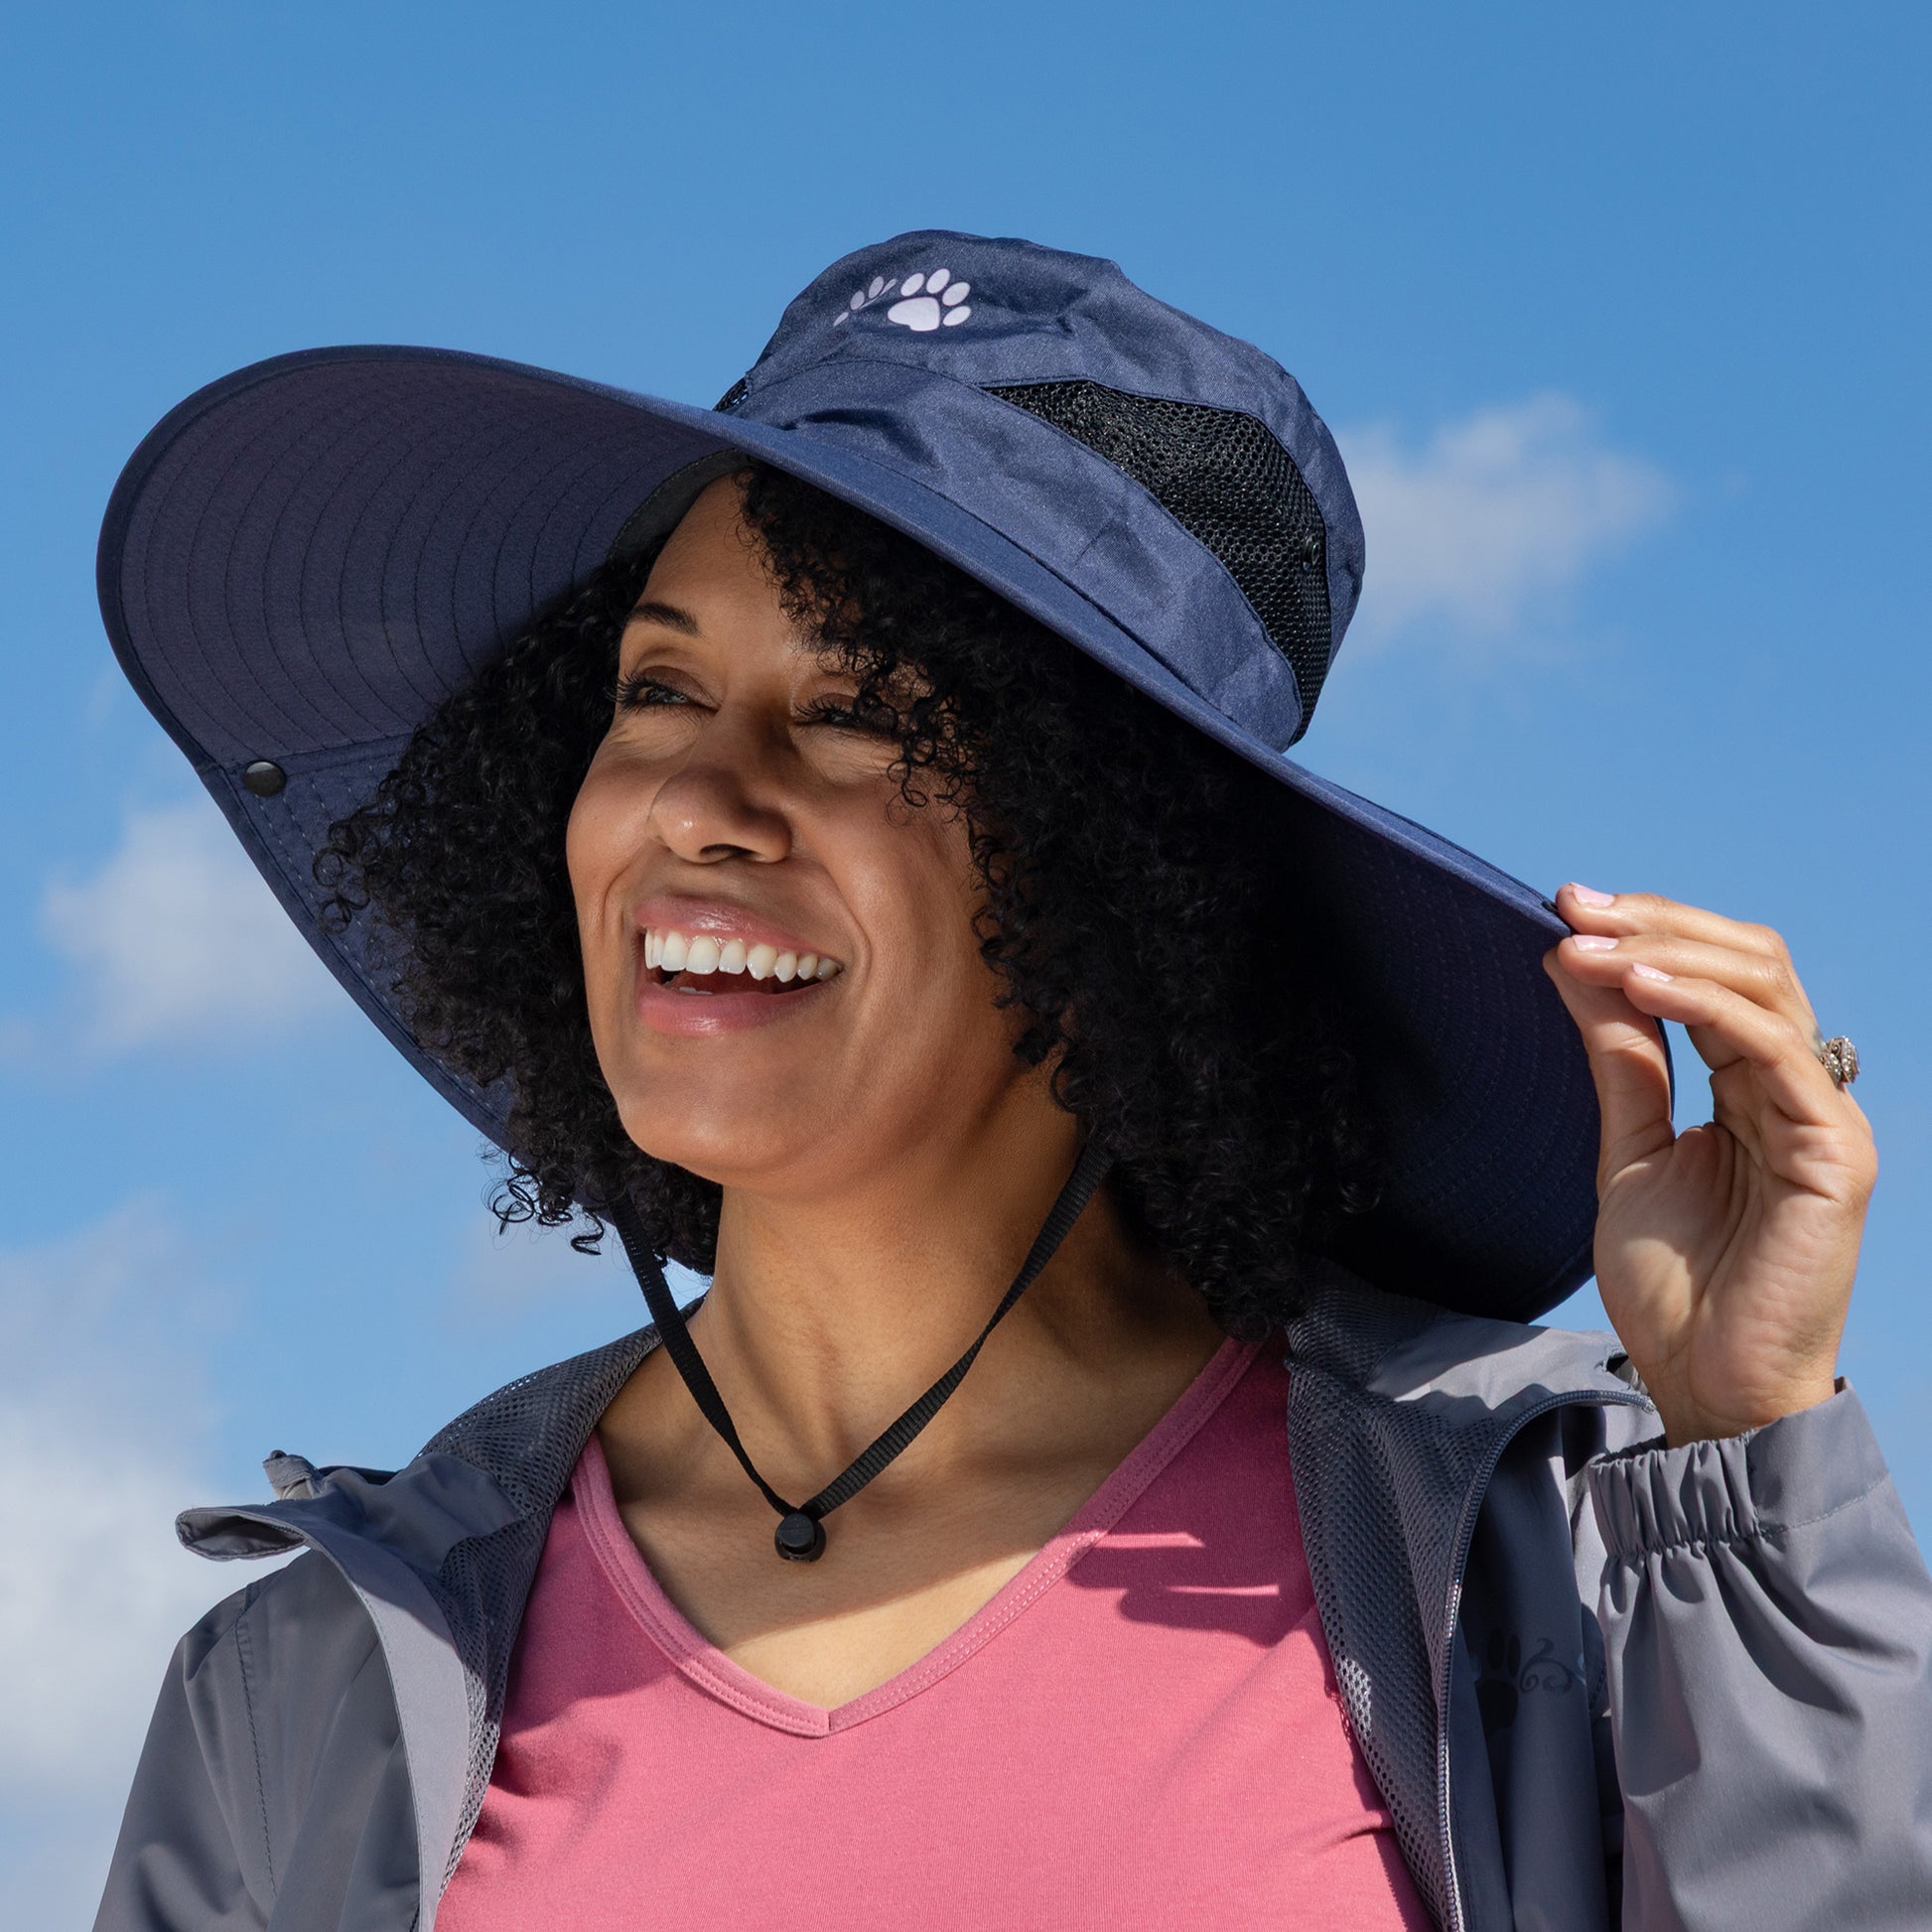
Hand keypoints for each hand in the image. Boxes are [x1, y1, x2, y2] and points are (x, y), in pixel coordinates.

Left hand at [1543, 884, 1875, 1446]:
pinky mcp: (1835, 1150)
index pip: (1713, 975)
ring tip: (1588, 943)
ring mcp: (1821, 1115)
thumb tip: (1573, 963)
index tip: (1561, 908)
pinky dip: (1706, 1005)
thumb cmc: (1675, 1287)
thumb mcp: (1628, 1149)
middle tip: (1572, 907)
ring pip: (1764, 987)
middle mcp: (1793, 1089)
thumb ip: (1619, 1059)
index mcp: (1749, 1087)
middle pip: (1748, 961)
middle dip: (1655, 923)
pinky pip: (1774, 1049)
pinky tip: (1639, 985)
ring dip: (1669, 950)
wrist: (1706, 1387)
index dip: (1643, 932)